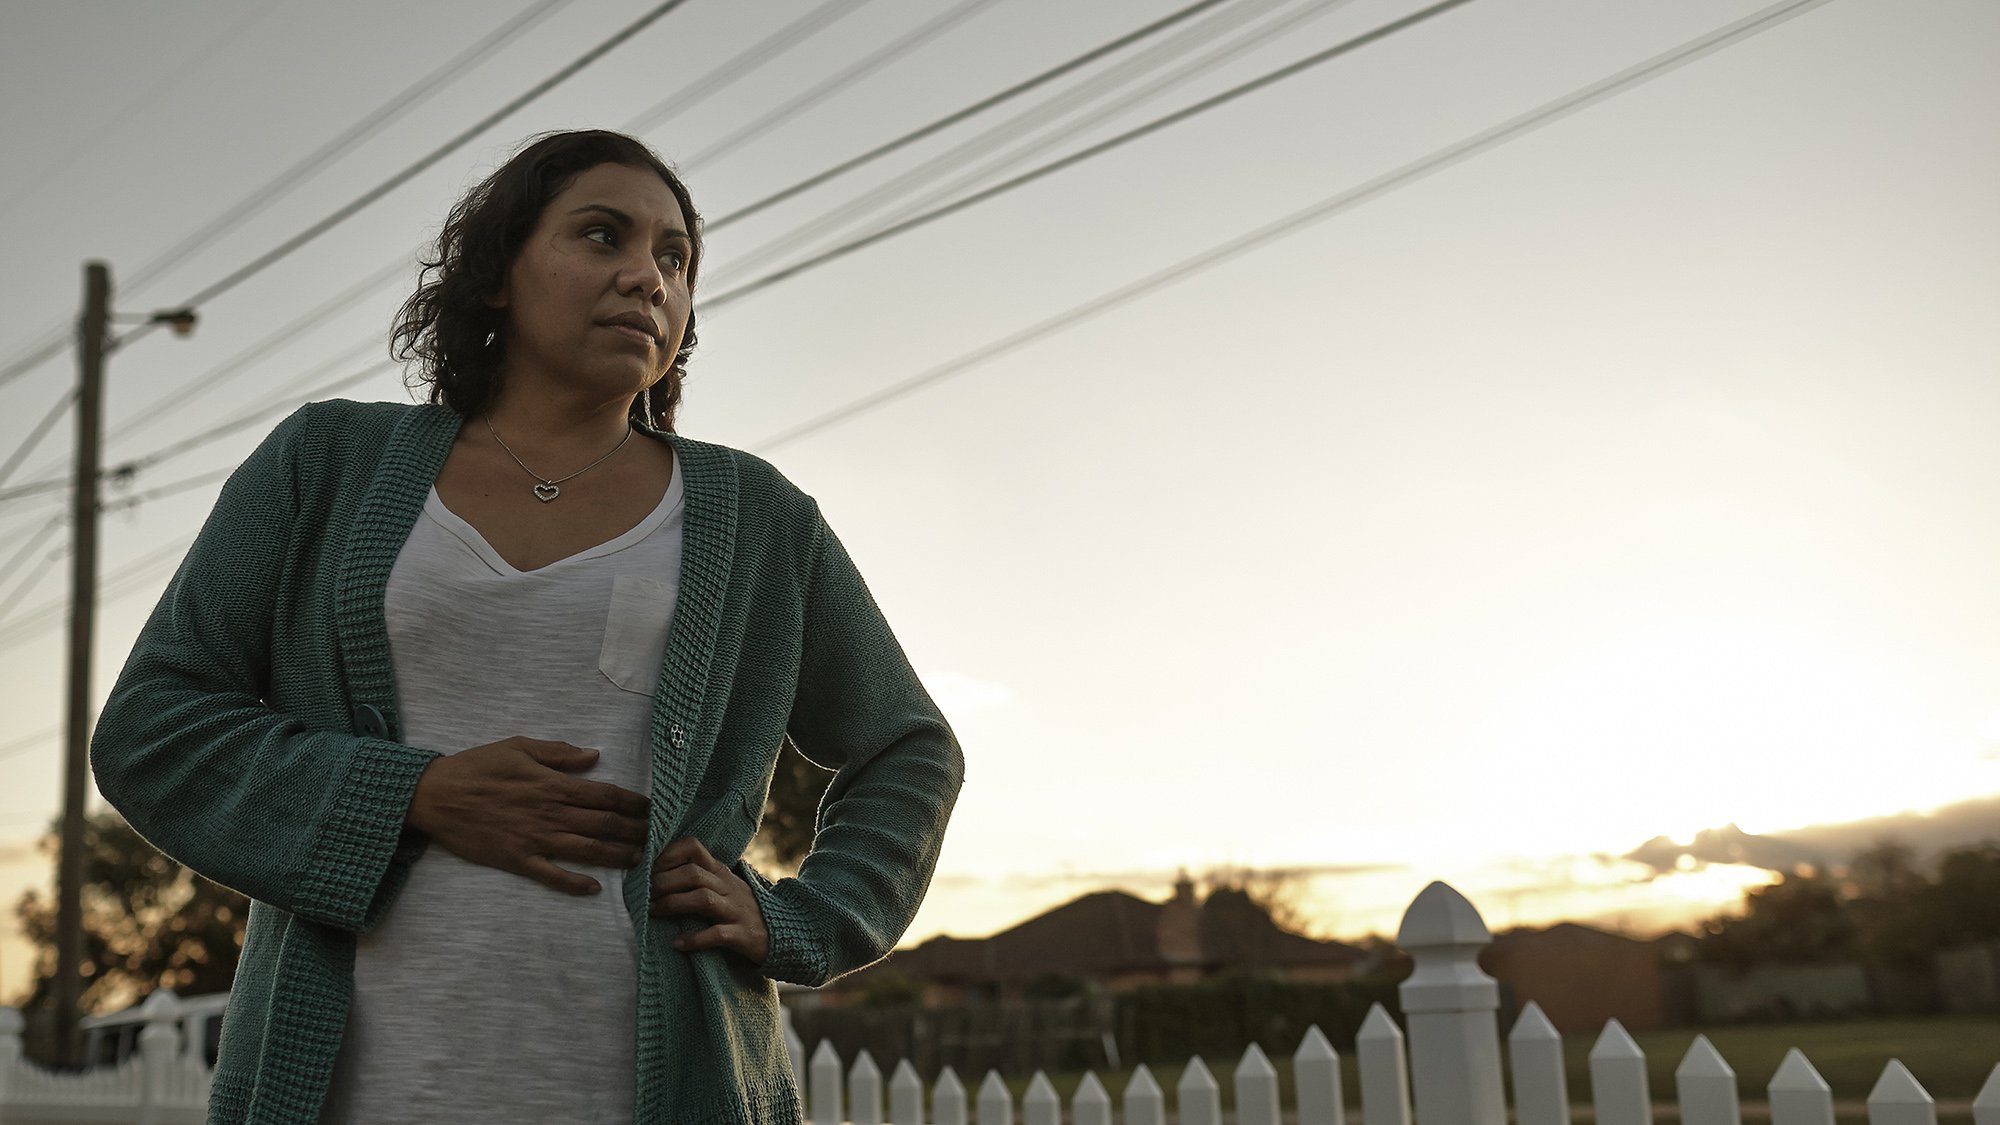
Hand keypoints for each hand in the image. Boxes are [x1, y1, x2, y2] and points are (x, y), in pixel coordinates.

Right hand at [408, 737, 650, 896]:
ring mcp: (535, 839)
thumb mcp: (518, 746)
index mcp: (553, 785)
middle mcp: (550, 814)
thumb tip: (594, 756)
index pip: (605, 795)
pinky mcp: (517, 860)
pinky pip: (552, 876)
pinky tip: (595, 889)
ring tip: (638, 859)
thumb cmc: (476, 766)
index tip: (652, 808)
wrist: (435, 795)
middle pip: (604, 825)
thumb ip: (558, 753)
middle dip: (634, 831)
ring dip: (617, 856)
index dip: (632, 803)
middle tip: (656, 836)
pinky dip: (575, 884)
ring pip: (587, 851)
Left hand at [651, 837, 769, 962]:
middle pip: (692, 874)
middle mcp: (728, 886)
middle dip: (663, 882)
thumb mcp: (723, 888)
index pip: (694, 848)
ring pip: (702, 899)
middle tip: (643, 895)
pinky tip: (677, 944)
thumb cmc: (740, 911)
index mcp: (720, 872)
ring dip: (672, 904)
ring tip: (652, 913)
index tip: (646, 868)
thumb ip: (697, 879)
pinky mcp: (742, 934)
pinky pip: (717, 934)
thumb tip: (654, 876)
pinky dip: (695, 939)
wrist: (782, 935)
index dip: (668, 854)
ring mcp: (736, 910)